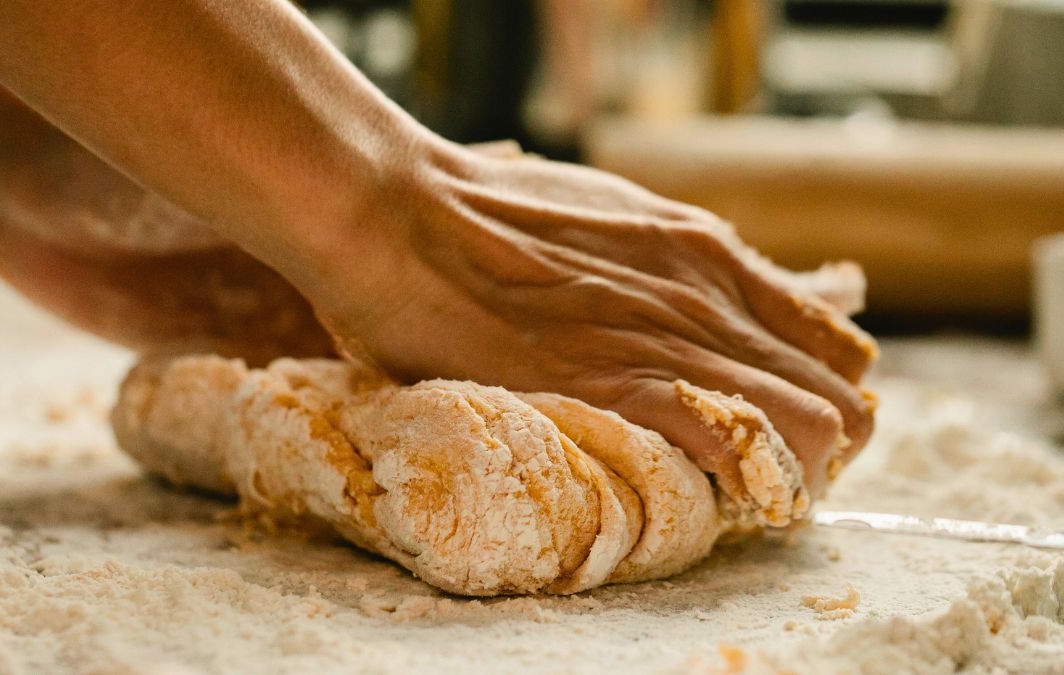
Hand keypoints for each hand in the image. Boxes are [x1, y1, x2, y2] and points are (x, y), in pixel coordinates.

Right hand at [313, 141, 877, 504]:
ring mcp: (675, 343)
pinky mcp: (623, 388)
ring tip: (726, 490)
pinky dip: (736, 481)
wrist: (406, 215)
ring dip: (785, 473)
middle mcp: (713, 298)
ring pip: (814, 430)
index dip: (818, 397)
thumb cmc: (488, 213)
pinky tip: (700, 490)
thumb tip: (755, 293)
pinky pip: (734, 446)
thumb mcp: (620, 218)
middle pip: (839, 400)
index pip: (835, 345)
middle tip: (753, 472)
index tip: (778, 425)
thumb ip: (694, 263)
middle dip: (815, 448)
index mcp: (711, 255)